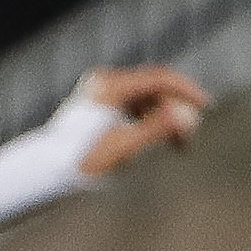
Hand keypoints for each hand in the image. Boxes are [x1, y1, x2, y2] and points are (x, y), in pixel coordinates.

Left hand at [71, 65, 207, 177]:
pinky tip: (159, 141)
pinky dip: (149, 121)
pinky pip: (134, 108)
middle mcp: (105, 83)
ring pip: (146, 99)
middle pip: (154, 88)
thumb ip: (156, 129)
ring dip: (164, 118)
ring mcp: (101, 93)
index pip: (160, 78)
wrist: (44, 172)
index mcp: (110, 86)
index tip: (206, 106)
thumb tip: (187, 117)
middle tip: (188, 139)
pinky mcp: (99, 106)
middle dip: (176, 110)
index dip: (187, 91)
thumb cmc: (80, 163)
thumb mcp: (123, 147)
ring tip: (178, 146)